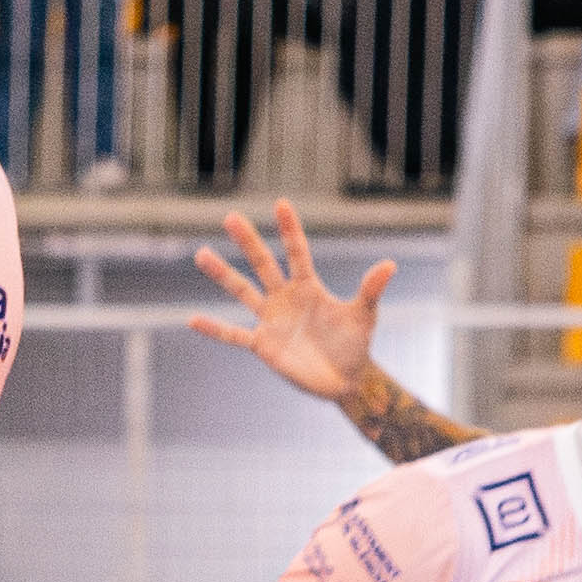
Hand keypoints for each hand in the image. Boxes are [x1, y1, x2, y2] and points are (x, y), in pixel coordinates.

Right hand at [189, 201, 387, 402]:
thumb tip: (389, 264)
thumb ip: (370, 290)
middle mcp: (285, 298)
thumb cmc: (356, 344)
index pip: (296, 252)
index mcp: (308, 287)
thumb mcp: (364, 315)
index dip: (289, 229)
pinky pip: (234, 335)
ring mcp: (271, 320)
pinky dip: (215, 329)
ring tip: (201, 254)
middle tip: (231, 217)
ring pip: (242, 291)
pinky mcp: (263, 345)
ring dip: (222, 274)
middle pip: (263, 264)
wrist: (345, 379)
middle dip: (248, 241)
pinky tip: (192, 320)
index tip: (281, 203)